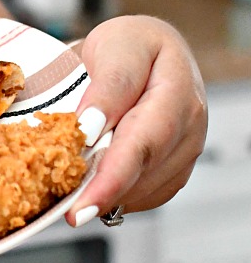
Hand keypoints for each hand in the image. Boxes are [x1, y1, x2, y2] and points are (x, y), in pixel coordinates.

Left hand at [65, 16, 207, 225]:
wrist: (140, 51)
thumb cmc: (124, 47)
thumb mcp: (112, 47)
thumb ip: (108, 84)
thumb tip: (90, 126)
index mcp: (176, 86)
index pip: (145, 139)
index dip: (114, 175)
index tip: (83, 201)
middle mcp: (191, 121)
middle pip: (147, 168)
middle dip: (106, 193)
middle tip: (71, 215)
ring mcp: (188, 146)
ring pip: (148, 185)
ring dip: (110, 196)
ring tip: (72, 201)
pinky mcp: (176, 165)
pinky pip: (148, 193)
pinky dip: (119, 196)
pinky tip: (94, 192)